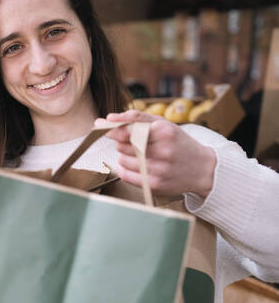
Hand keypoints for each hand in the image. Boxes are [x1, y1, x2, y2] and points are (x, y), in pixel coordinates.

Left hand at [95, 110, 215, 197]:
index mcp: (164, 132)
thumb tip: (110, 117)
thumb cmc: (178, 143)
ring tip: (141, 155)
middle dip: (122, 141)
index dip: (110, 128)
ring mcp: (158, 169)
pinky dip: (124, 169)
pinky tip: (135, 165)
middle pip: (123, 144)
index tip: (99, 124)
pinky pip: (126, 175)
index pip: (128, 130)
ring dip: (125, 155)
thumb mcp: (163, 124)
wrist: (203, 169)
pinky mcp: (155, 184)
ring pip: (122, 159)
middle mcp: (162, 151)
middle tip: (135, 142)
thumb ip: (136, 118)